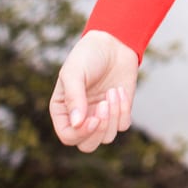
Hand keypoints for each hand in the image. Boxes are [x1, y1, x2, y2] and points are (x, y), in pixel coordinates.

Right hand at [49, 30, 138, 152]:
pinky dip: (124, 110)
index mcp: (63, 110)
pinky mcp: (119, 111)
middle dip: (99, 130)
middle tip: (104, 105)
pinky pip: (123, 125)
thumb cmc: (88, 55)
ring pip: (107, 137)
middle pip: (88, 145)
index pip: (68, 136)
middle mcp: (81, 118)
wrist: (113, 42)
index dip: (81, 134)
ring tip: (113, 91)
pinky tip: (120, 90)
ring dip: (113, 116)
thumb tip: (77, 125)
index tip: (94, 118)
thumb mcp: (74, 72)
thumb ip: (74, 98)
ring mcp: (101, 116)